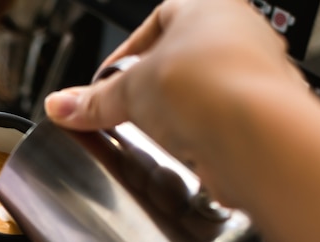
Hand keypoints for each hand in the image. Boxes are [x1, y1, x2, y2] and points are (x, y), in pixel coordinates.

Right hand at [44, 0, 305, 204]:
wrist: (256, 137)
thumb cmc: (209, 87)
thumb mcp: (130, 89)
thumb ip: (95, 100)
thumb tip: (61, 105)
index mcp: (209, 7)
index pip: (156, 22)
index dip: (125, 54)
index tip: (106, 81)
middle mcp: (239, 37)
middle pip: (178, 61)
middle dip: (148, 87)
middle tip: (125, 109)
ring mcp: (252, 79)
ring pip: (200, 93)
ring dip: (173, 114)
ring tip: (152, 133)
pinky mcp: (258, 120)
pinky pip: (218, 122)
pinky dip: (196, 136)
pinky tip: (181, 148)